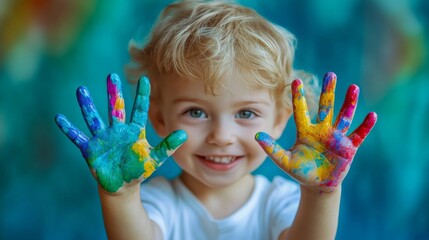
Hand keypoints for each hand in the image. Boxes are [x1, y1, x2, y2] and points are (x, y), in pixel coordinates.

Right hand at [55, 73, 186, 192]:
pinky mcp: (91, 149)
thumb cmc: (139, 169)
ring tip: (81, 90)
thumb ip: (168, 146)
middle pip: (115, 108)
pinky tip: (59, 118)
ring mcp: (103, 138)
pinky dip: (69, 129)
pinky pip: (78, 137)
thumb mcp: (155, 159)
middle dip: (113, 92)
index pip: (139, 109)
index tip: (146, 79)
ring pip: (94, 118)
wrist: (123, 185)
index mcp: (134, 131)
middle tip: (112, 75)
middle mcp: (117, 130)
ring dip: (87, 105)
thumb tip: (184, 134)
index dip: (142, 95)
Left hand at [255, 72, 376, 191]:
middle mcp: (322, 130)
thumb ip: (271, 148)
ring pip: (344, 116)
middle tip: (331, 74)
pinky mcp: (349, 147)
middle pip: (326, 107)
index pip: (301, 110)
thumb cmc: (300, 171)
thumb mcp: (284, 160)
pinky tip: (372, 115)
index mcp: (306, 131)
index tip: (295, 80)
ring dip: (349, 103)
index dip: (299, 97)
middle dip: (328, 91)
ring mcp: (337, 137)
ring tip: (354, 88)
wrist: (317, 184)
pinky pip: (358, 134)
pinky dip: (365, 126)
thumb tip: (256, 136)